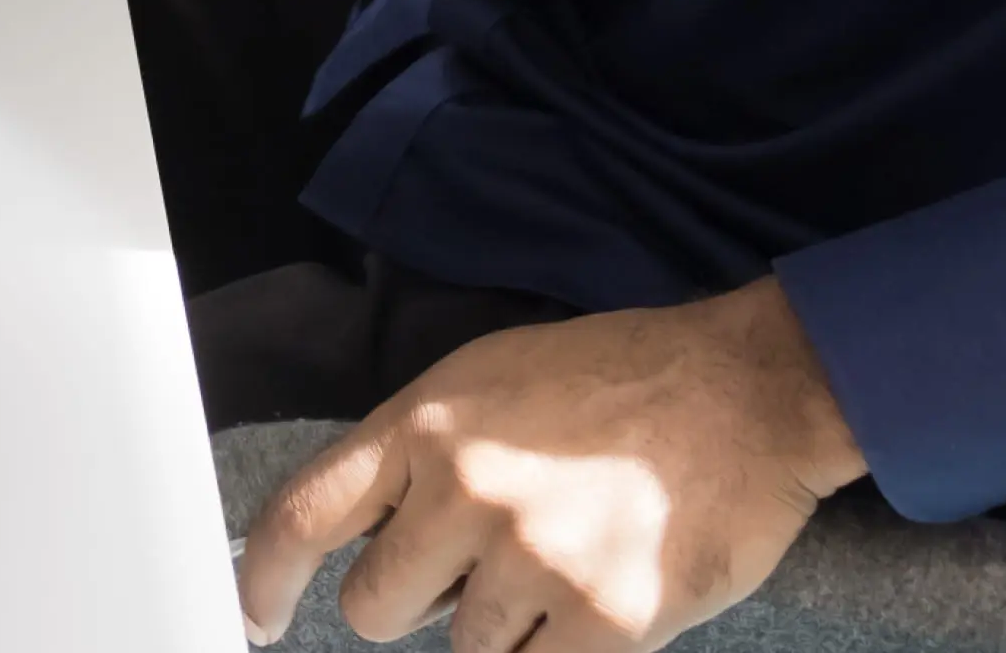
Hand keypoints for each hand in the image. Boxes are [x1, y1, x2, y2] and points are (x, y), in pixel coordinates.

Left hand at [236, 279, 866, 652]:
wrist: (748, 390)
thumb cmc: (620, 382)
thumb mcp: (491, 380)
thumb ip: (416, 454)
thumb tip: (360, 541)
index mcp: (426, 421)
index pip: (304, 515)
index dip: (264, 579)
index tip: (257, 615)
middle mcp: (466, 489)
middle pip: (375, 606)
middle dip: (413, 603)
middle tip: (479, 568)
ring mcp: (533, 557)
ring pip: (463, 648)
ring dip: (504, 623)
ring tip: (566, 554)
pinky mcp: (602, 618)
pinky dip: (555, 649)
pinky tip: (593, 596)